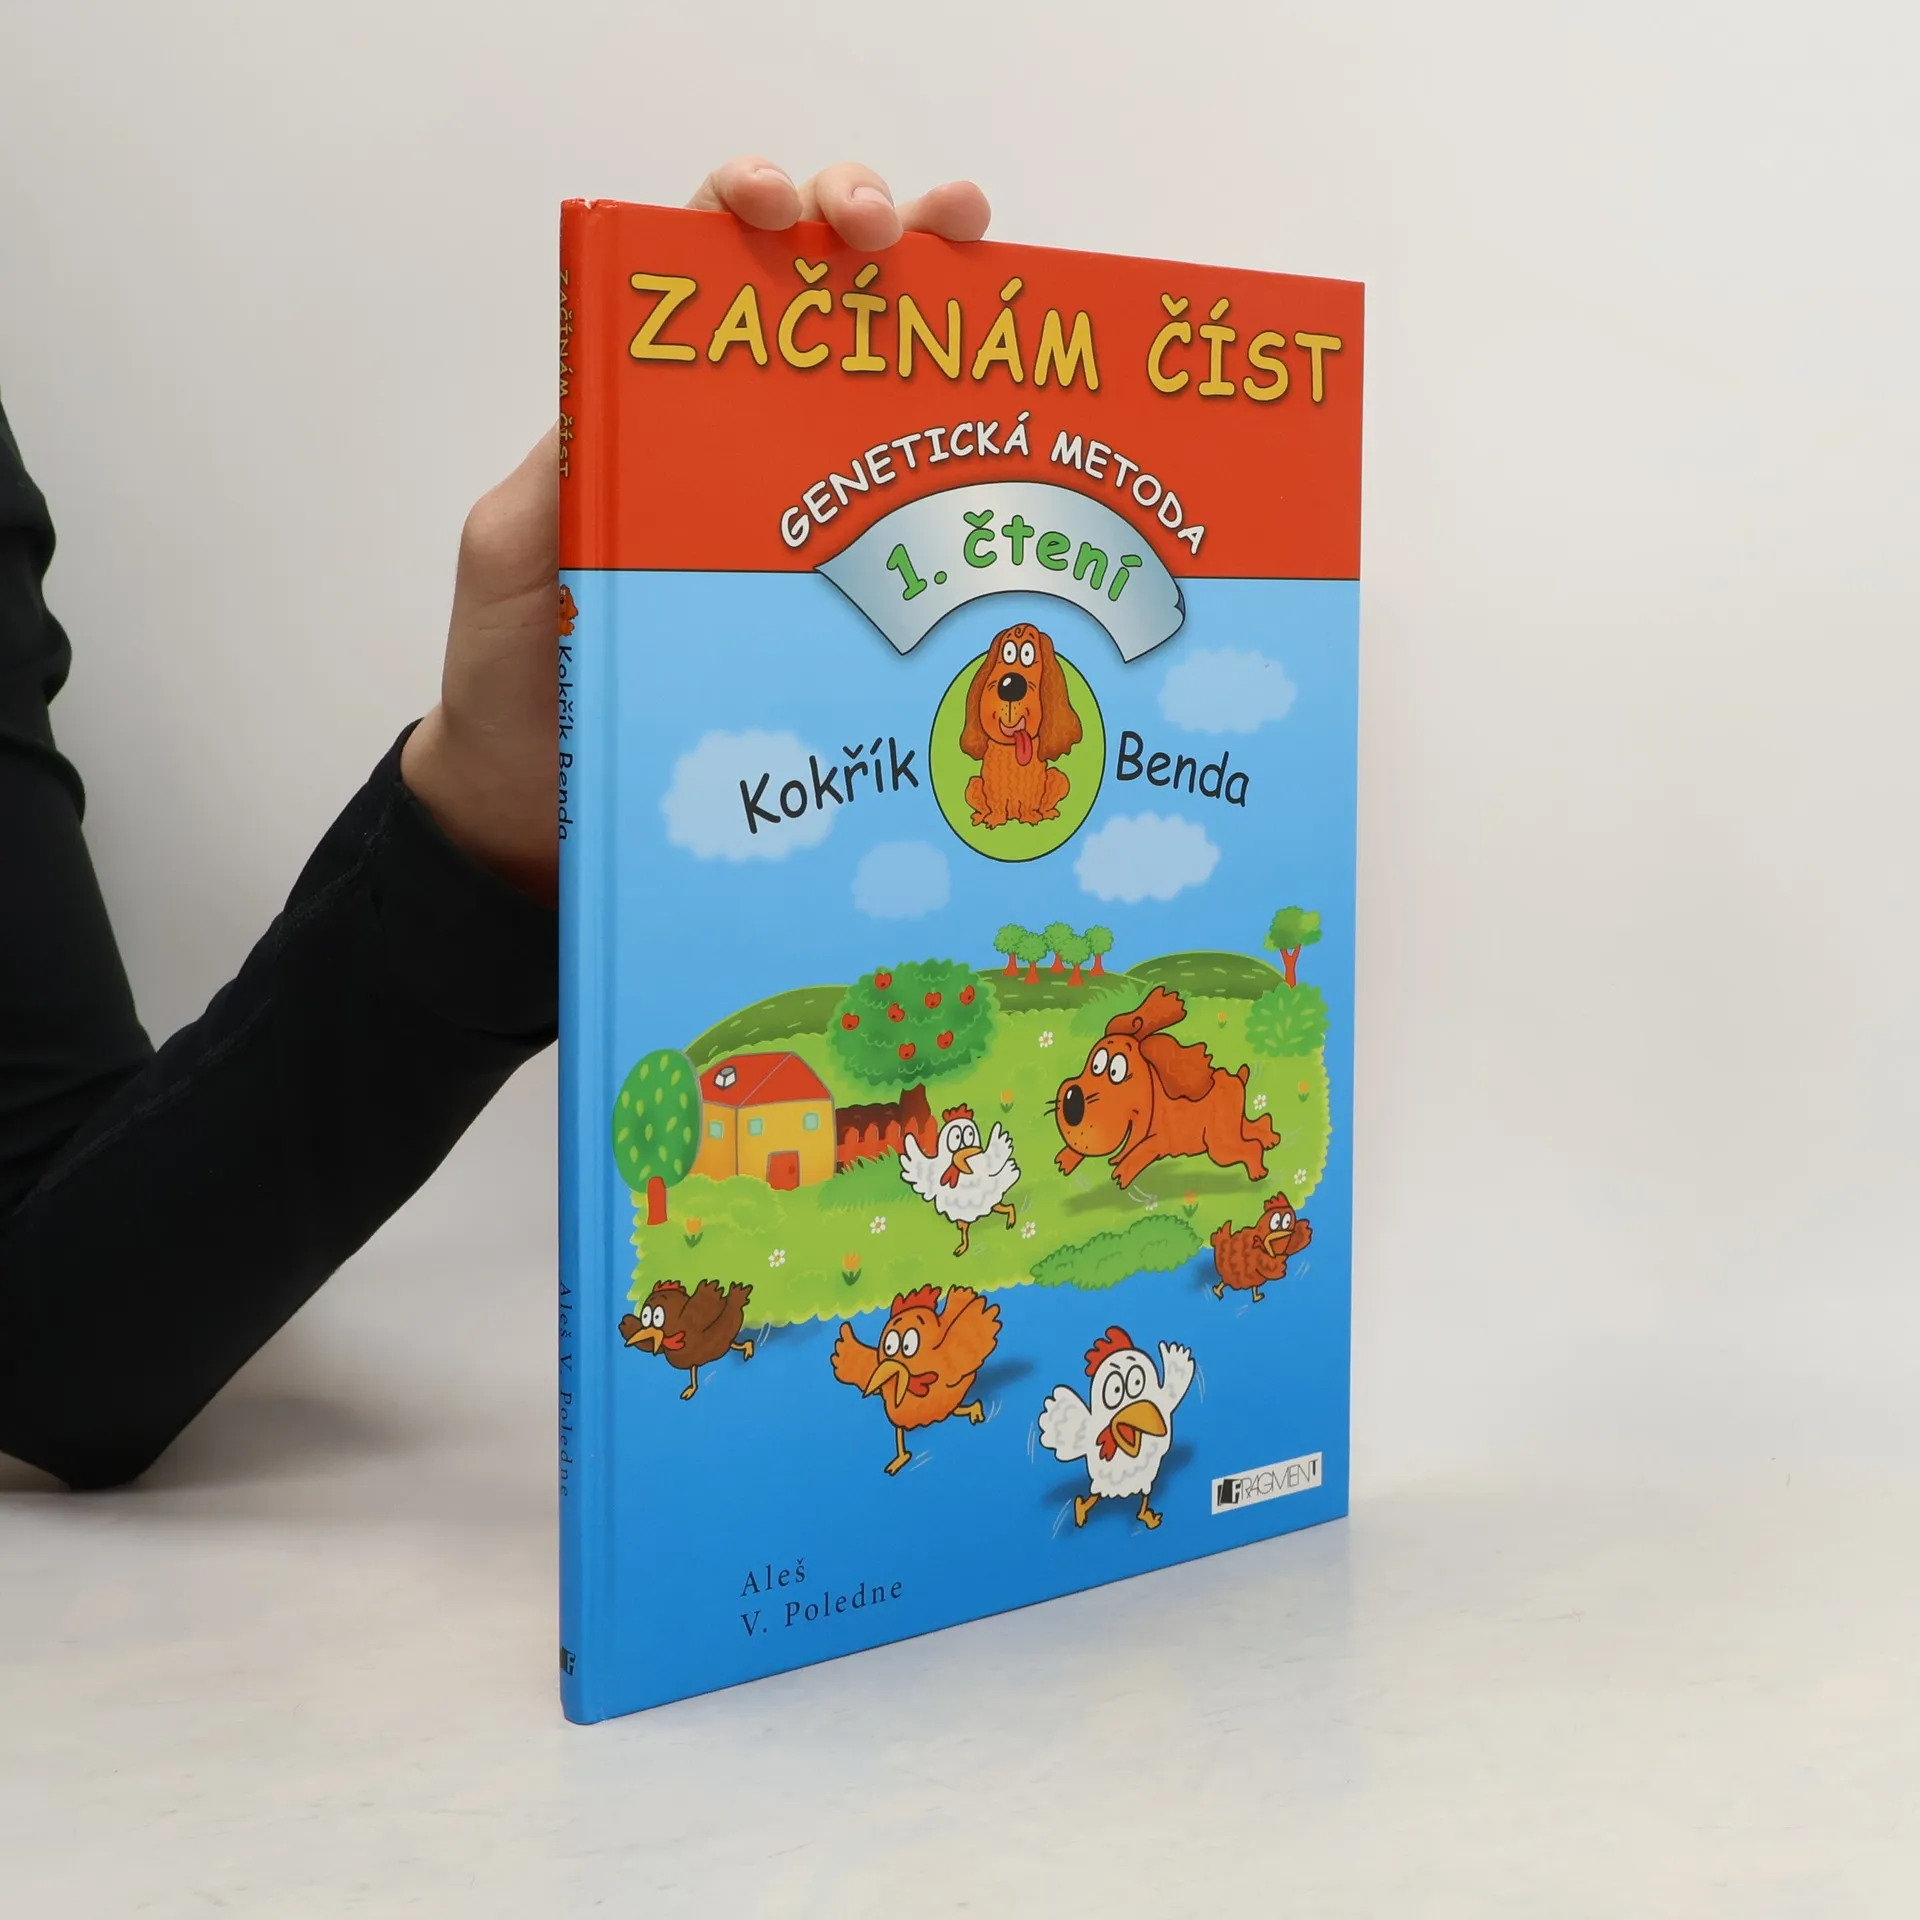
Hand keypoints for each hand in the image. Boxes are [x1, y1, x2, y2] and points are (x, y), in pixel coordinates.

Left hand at [401, 158, 991, 902]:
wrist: (544, 809)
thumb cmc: (514, 677)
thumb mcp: (515, 559)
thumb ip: (557, 480)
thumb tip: (618, 403)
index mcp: (643, 407)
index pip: (702, 266)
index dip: (751, 207)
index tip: (789, 210)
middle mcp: (731, 441)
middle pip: (817, 295)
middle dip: (879, 230)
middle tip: (925, 235)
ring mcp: (797, 513)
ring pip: (880, 386)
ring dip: (943, 313)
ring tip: (993, 279)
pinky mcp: (837, 593)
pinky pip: (909, 522)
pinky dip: (963, 474)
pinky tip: (1016, 452)